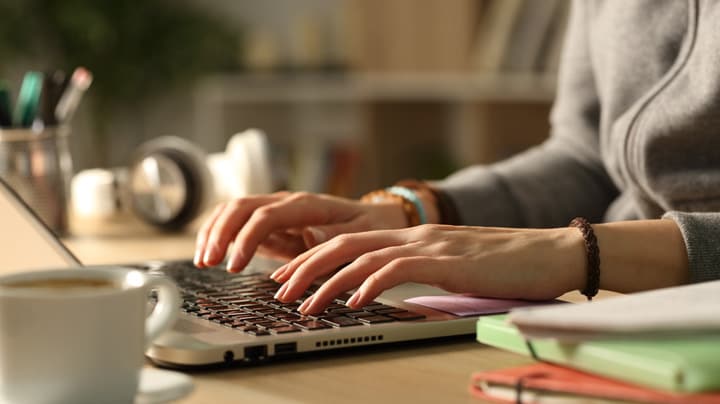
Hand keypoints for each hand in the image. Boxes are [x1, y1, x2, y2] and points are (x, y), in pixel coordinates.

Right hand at [194, 192, 407, 270]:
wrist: (374, 218)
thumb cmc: (368, 226)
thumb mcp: (361, 233)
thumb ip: (333, 235)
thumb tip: (308, 236)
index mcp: (307, 204)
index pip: (266, 214)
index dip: (246, 238)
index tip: (234, 265)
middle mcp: (286, 202)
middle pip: (242, 207)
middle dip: (220, 233)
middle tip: (208, 262)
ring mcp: (276, 210)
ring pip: (234, 211)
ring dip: (214, 232)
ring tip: (203, 261)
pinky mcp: (270, 223)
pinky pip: (238, 223)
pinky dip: (221, 235)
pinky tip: (210, 254)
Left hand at [272, 224, 586, 314]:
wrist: (552, 252)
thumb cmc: (506, 266)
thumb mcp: (452, 266)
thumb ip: (419, 270)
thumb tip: (387, 288)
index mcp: (413, 236)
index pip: (351, 241)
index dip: (314, 257)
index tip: (289, 277)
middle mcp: (415, 235)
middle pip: (344, 243)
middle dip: (305, 267)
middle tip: (279, 290)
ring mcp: (431, 245)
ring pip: (362, 256)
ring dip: (327, 281)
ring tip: (303, 304)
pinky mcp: (448, 262)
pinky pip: (397, 269)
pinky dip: (369, 285)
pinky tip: (352, 302)